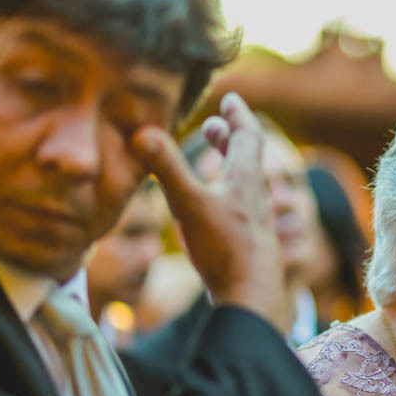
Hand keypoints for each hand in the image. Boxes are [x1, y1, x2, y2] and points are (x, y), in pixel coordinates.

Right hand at [130, 92, 290, 330]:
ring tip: (213, 162)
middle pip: (248, 158)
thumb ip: (166, 168)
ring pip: (245, 184)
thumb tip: (140, 132)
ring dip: (229, 166)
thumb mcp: (190, 203)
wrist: (252, 297)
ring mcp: (255, 220)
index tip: (231, 99)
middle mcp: (256, 195)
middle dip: (231, 138)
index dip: (239, 115)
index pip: (248, 135)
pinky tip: (212, 211)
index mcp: (246, 178)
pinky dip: (225, 195)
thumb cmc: (226, 249)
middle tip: (214, 126)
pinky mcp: (249, 242)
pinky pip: (239, 208)